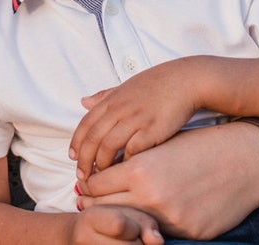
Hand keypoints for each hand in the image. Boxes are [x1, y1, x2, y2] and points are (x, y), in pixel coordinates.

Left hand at [70, 61, 196, 178]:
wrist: (186, 80)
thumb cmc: (157, 84)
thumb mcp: (126, 86)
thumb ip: (104, 96)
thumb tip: (83, 101)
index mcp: (111, 100)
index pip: (85, 124)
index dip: (77, 143)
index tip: (73, 158)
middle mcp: (119, 109)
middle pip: (93, 138)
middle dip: (84, 160)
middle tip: (82, 176)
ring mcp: (134, 119)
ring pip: (108, 146)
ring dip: (101, 164)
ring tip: (101, 177)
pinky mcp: (152, 130)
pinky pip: (132, 150)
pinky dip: (124, 162)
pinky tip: (124, 171)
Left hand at [76, 122, 258, 239]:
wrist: (247, 160)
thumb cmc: (201, 145)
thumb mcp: (161, 144)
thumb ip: (131, 157)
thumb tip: (101, 168)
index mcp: (141, 170)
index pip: (95, 185)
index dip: (88, 185)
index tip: (85, 184)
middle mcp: (152, 197)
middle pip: (106, 209)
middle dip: (96, 205)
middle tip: (90, 202)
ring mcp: (171, 219)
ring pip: (130, 225)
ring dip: (121, 219)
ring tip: (116, 212)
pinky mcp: (189, 233)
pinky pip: (159, 234)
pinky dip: (150, 227)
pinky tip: (146, 219)